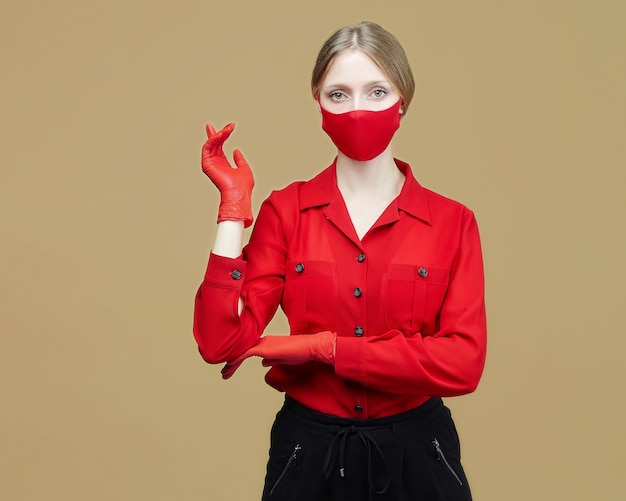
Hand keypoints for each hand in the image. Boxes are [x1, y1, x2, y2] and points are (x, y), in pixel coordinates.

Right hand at [201, 123, 254, 226]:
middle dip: (217, 133)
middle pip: (214, 144)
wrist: (239, 193)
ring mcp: (210, 164)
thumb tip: (236, 151)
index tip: (228, 127)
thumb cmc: (243, 186)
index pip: (219, 147)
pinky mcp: (207, 165)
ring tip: (227, 129)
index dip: (222, 136)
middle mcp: (215, 164)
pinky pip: (207, 148)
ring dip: (218, 135)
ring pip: (211, 144)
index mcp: (223, 164)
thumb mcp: (244, 168)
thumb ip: (239, 159)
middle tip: (225, 125)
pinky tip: (220, 134)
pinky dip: (213, 140)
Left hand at [221, 331, 336, 379]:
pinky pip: (245, 353)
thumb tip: (263, 362)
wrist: (309, 347)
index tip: (231, 367)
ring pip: (241, 352)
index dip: (239, 359)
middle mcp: (263, 342)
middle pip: (242, 351)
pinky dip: (236, 360)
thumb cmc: (300, 352)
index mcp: (267, 344)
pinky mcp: (264, 349)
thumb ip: (271, 359)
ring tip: (224, 373)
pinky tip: (229, 366)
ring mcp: (263, 344)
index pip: (249, 351)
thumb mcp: (282, 358)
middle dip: (232, 362)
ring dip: (231, 363)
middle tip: (224, 372)